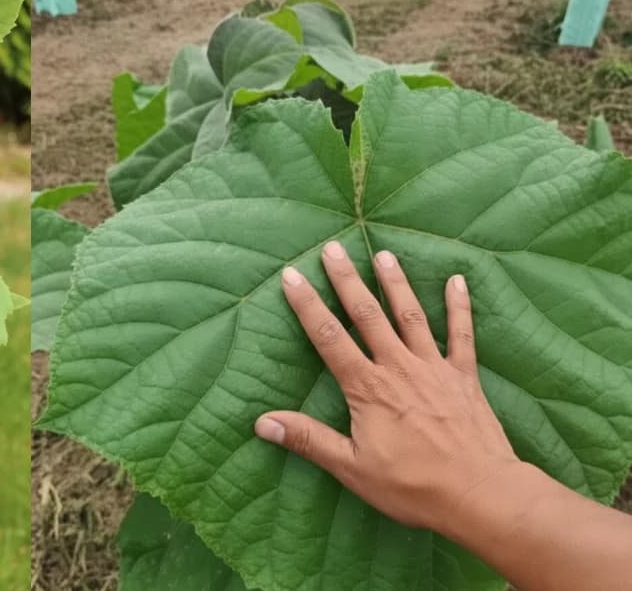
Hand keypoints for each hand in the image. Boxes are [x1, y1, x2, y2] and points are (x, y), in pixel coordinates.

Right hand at [254, 242, 524, 532]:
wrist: (480, 493)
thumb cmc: (412, 485)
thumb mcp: (351, 467)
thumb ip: (309, 440)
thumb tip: (262, 422)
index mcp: (367, 388)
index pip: (329, 337)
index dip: (307, 305)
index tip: (292, 276)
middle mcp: (398, 367)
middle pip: (368, 315)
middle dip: (347, 280)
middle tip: (333, 248)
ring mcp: (434, 368)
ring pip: (410, 316)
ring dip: (395, 284)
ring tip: (383, 254)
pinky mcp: (464, 377)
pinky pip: (461, 335)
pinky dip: (459, 307)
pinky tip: (457, 281)